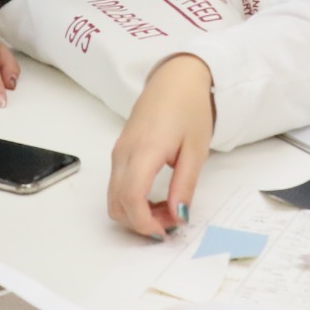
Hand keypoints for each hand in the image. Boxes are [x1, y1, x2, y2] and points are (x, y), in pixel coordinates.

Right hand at [107, 54, 212, 237]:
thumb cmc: (189, 107)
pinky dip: (132, 200)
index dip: (145, 223)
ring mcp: (118, 152)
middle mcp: (124, 153)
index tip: (166, 232)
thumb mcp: (196, 150)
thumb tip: (179, 217)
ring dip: (135, 213)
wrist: (177, 78)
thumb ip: (184, 186)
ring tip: (166, 210)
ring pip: (114, 197)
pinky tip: (155, 197)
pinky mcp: (120, 151)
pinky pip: (117, 185)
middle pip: (117, 204)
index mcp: (144, 150)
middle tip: (171, 223)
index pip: (131, 199)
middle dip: (141, 223)